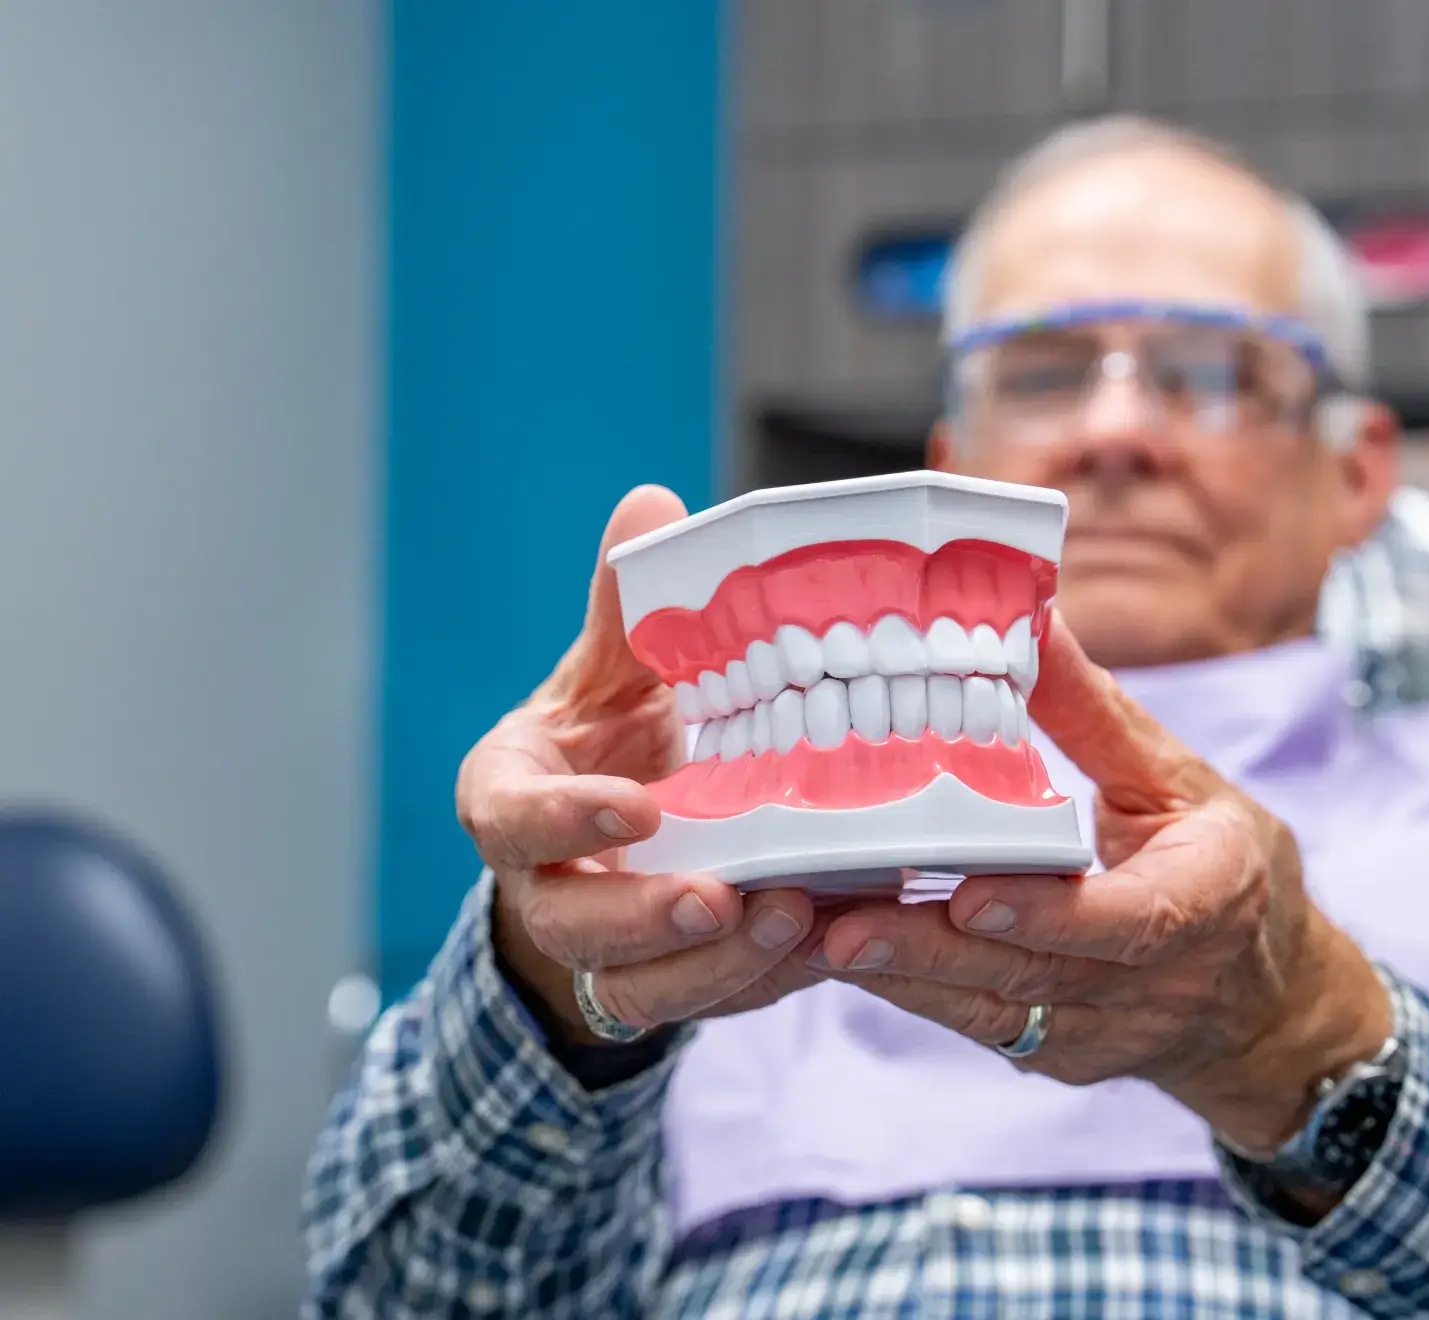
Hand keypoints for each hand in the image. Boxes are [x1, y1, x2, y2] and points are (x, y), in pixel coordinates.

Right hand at [457, 486, 819, 1044]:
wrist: (623, 820)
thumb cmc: (610, 732)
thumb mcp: (611, 670)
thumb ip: (626, 607)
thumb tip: (653, 504)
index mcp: (512, 800)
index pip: (512, 820)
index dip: (565, 819)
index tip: (637, 805)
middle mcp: (550, 884)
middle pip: (579, 925)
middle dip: (649, 921)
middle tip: (725, 896)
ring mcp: (612, 946)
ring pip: (648, 986)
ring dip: (724, 963)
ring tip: (802, 917)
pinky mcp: (675, 979)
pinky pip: (716, 999)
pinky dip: (773, 978)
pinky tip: (836, 938)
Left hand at [810, 612, 1391, 1151]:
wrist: (1267, 1003)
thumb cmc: (1220, 863)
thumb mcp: (1180, 778)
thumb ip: (1097, 713)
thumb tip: (1032, 617)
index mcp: (1206, 900)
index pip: (1132, 920)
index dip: (1052, 915)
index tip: (972, 897)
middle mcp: (1155, 981)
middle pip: (1036, 974)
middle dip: (931, 954)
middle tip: (839, 927)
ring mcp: (1103, 1030)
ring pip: (994, 1010)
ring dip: (900, 979)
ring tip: (808, 940)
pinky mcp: (1056, 1053)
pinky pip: (978, 1025)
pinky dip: (909, 994)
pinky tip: (837, 957)